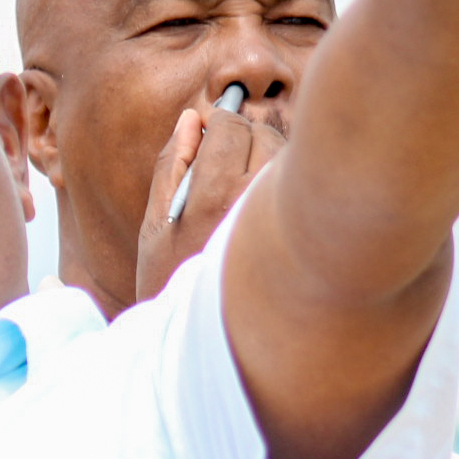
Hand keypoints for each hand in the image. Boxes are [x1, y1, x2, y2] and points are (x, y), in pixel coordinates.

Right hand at [136, 101, 287, 301]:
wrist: (208, 338)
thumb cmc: (173, 282)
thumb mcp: (154, 226)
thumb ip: (171, 165)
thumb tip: (191, 120)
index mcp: (212, 197)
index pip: (230, 126)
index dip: (220, 122)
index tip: (214, 129)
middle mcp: (256, 204)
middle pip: (265, 135)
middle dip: (247, 137)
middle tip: (231, 157)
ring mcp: (285, 220)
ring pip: (289, 158)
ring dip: (272, 158)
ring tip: (250, 183)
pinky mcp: (304, 235)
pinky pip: (304, 187)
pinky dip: (291, 185)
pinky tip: (273, 207)